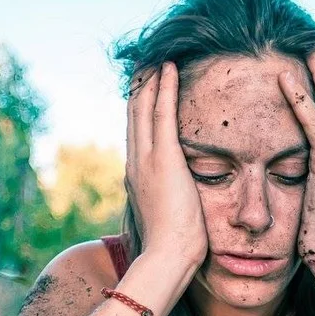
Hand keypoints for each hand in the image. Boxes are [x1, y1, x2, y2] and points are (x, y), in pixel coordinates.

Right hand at [125, 62, 208, 268]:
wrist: (167, 257)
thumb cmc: (173, 246)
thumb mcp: (168, 214)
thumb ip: (169, 197)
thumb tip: (179, 194)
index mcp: (137, 175)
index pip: (138, 132)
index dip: (140, 106)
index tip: (146, 86)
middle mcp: (136, 162)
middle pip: (135, 114)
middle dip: (141, 86)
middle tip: (147, 62)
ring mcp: (147, 159)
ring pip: (145, 108)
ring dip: (152, 80)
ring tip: (157, 58)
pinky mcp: (163, 159)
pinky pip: (163, 115)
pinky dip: (165, 89)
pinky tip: (170, 69)